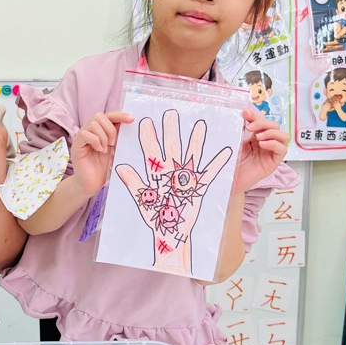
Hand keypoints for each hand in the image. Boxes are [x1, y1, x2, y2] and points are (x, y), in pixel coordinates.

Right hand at [71, 112, 133, 195]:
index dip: (120, 115)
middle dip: (110, 129)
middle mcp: (89, 131)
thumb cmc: (103, 168)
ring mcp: (81, 137)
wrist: (92, 184)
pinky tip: (99, 150)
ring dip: (103, 136)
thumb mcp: (115, 149)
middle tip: (113, 143)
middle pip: (99, 116)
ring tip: (105, 149)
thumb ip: (118, 136)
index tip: (132, 119)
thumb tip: (128, 123)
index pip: (108, 115)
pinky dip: (95, 141)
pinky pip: (85, 134)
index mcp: (99, 130)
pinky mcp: (76, 145)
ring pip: (93, 124)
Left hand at [115, 110, 231, 273]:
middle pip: (171, 147)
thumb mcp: (143, 198)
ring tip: (200, 124)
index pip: (150, 151)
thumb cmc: (155, 216)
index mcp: (156, 173)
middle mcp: (172, 171)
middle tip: (170, 112)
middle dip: (170, 130)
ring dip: (196, 141)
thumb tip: (119, 168)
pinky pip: (210, 174)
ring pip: (191, 155)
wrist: (169, 232)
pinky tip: (226, 151)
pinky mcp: (198, 187)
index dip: (147, 136)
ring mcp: (186, 178)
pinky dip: (217, 164)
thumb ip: (133, 183)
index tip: (143, 120)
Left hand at [232, 108, 288, 193]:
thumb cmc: (231, 163)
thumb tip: (244, 114)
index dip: (255, 116)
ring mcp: (271, 153)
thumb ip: (241, 130)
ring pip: (283, 136)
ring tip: (258, 137)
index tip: (245, 113)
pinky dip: (274, 144)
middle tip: (249, 127)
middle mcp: (266, 143)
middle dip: (263, 123)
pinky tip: (262, 145)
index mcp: (257, 137)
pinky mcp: (273, 163)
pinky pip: (282, 150)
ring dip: (272, 133)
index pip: (263, 122)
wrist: (228, 180)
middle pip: (275, 126)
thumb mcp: (236, 143)